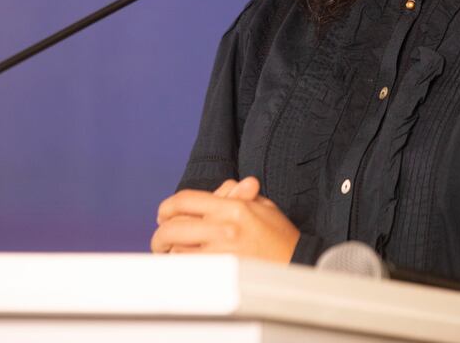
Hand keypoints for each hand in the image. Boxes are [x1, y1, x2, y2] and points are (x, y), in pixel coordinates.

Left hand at [150, 176, 299, 262]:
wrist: (298, 263)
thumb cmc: (282, 236)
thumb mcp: (262, 207)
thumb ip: (239, 195)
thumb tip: (222, 188)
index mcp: (235, 207)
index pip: (187, 200)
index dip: (168, 207)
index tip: (164, 214)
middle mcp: (226, 228)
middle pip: (174, 227)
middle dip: (161, 233)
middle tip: (161, 238)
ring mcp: (222, 252)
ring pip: (177, 250)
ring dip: (170, 252)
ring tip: (171, 252)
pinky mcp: (222, 272)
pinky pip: (189, 269)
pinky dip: (181, 266)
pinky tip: (185, 265)